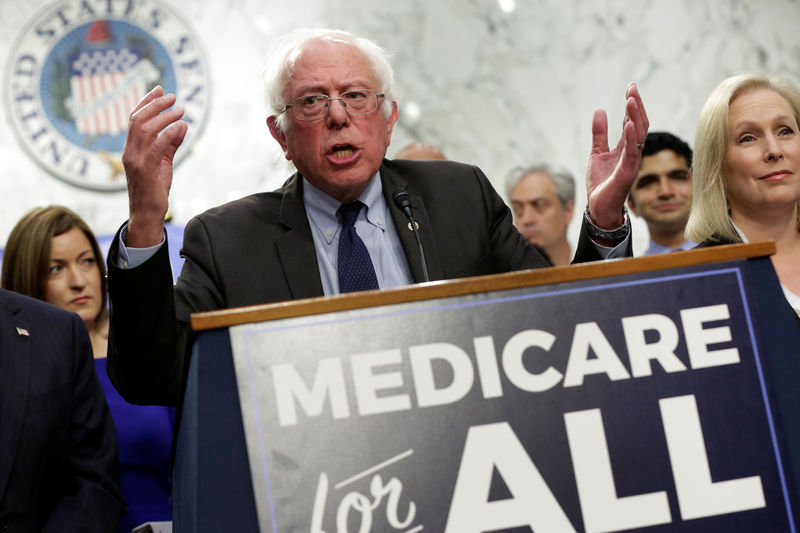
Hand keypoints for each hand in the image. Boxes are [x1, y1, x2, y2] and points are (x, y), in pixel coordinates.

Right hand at [121, 86, 186, 246]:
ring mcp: (136, 161)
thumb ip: (170, 144)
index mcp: (131, 148)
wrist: (147, 214)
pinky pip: (157, 147)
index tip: (160, 89)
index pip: (135, 119)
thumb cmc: (155, 189)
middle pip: (138, 120)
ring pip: (146, 130)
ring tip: (180, 110)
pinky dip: (168, 134)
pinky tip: (181, 127)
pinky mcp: (145, 171)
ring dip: (164, 117)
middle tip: (173, 97)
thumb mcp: (164, 163)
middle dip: (155, 105)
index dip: (146, 102)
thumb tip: (182, 126)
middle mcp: (130, 152)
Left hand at [586, 82, 648, 229]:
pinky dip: (630, 138)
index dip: (632, 105)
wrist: (598, 207)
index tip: (631, 88)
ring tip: (630, 100)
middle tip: (632, 89)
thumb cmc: (601, 183)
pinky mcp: (626, 173)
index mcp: (626, 148)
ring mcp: (631, 162)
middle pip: (639, 125)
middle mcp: (632, 153)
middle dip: (637, 106)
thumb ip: (599, 134)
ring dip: (635, 117)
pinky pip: (631, 153)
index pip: (633, 122)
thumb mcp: (597, 153)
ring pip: (638, 136)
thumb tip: (600, 110)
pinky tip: (627, 124)